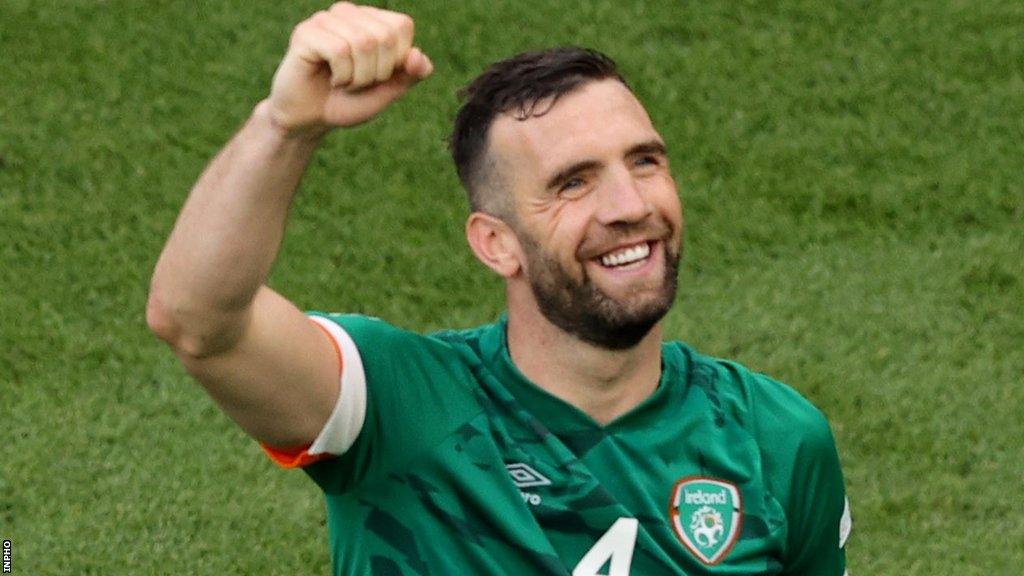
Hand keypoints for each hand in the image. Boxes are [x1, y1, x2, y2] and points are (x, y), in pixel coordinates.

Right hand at [266, 2, 432, 136]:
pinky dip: (342, 76)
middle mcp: (348, 13)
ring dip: (358, 77)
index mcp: (371, 20)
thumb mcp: (388, 91)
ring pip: (363, 42)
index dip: (397, 60)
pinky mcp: (305, 33)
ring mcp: (325, 20)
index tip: (377, 76)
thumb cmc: (349, 102)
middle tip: (358, 83)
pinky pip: (339, 50)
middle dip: (377, 72)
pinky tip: (331, 80)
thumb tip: (418, 55)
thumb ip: (411, 75)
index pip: (401, 26)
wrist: (311, 121)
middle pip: (384, 36)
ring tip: (344, 82)